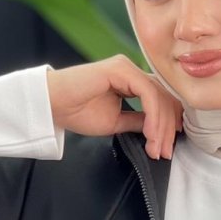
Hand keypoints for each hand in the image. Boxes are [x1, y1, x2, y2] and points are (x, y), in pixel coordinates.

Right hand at [46, 55, 183, 158]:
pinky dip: (152, 115)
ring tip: (156, 147)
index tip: (167, 147)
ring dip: (160, 126)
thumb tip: (157, 130)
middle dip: (167, 128)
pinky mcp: (120, 69)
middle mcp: (131, 71)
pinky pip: (147, 92)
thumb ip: (137, 121)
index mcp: (130, 81)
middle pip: (163, 97)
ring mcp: (126, 68)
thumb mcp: (116, 122)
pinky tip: (149, 133)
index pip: (160, 99)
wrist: (52, 104)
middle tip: (166, 152)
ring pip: (158, 96)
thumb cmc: (76, 111)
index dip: (168, 123)